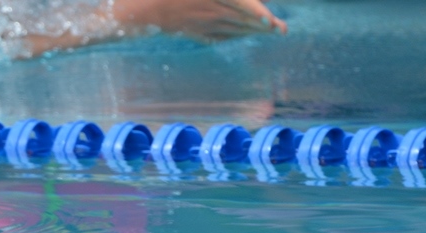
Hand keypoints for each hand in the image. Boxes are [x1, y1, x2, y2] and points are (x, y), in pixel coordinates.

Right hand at [117, 0, 287, 41]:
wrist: (143, 10)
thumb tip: (247, 0)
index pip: (240, 4)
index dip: (256, 13)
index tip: (269, 20)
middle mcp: (210, 12)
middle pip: (242, 19)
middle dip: (264, 25)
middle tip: (282, 30)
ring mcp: (203, 25)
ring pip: (235, 28)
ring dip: (254, 30)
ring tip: (274, 31)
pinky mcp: (197, 33)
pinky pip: (221, 36)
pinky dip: (236, 34)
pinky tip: (245, 34)